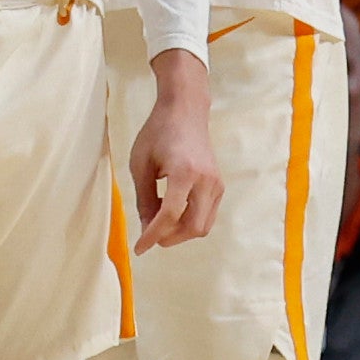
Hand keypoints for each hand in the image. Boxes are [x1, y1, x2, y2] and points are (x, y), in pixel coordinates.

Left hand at [131, 50, 222, 249]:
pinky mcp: (220, 186)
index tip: (139, 248)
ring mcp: (217, 184)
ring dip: (180, 232)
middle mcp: (206, 180)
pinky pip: (207, 216)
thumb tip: (146, 229)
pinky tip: (172, 211)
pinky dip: (189, 222)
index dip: (153, 235)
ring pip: (202, 226)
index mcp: (184, 172)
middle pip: (192, 227)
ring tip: (159, 219)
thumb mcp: (141, 164)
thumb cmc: (158, 132)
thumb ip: (144, 199)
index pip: (170, 214)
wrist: (185, 111)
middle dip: (169, 237)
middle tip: (149, 235)